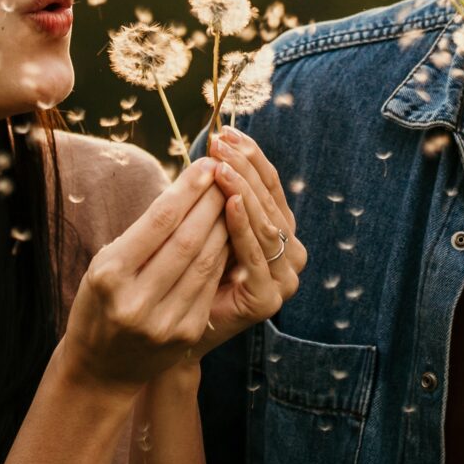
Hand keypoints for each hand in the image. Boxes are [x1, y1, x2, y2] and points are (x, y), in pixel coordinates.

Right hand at [61, 159, 233, 391]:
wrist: (100, 369)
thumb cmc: (100, 303)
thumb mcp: (105, 264)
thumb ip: (142, 233)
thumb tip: (188, 188)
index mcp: (109, 275)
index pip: (159, 221)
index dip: (188, 189)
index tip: (206, 164)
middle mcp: (136, 300)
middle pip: (188, 239)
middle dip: (211, 202)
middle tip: (227, 174)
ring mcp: (164, 321)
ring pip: (206, 261)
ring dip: (224, 225)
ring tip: (232, 198)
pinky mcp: (186, 332)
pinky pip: (211, 284)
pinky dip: (223, 255)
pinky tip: (230, 234)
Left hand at [195, 128, 304, 356]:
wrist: (172, 331)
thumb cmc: (187, 273)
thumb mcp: (207, 227)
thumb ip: (220, 198)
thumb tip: (215, 148)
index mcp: (281, 232)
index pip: (270, 186)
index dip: (251, 157)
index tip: (226, 131)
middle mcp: (291, 254)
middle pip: (270, 201)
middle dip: (245, 168)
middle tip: (221, 142)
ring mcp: (284, 279)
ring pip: (266, 224)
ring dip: (243, 191)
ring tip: (222, 167)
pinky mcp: (268, 298)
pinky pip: (255, 254)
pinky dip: (242, 226)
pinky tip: (228, 203)